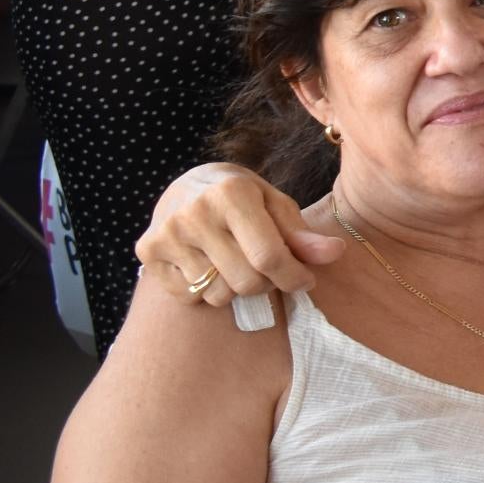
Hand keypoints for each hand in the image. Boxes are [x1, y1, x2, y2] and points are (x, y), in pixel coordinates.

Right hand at [136, 164, 343, 312]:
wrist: (187, 186)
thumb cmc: (241, 197)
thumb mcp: (275, 205)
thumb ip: (302, 233)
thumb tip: (336, 252)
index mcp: (231, 194)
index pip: (269, 257)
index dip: (294, 277)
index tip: (305, 280)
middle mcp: (194, 212)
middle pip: (245, 281)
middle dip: (267, 284)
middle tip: (268, 270)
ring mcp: (166, 234)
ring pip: (218, 294)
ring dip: (236, 289)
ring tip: (236, 263)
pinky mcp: (147, 252)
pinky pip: (190, 296)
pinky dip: (206, 291)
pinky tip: (208, 265)